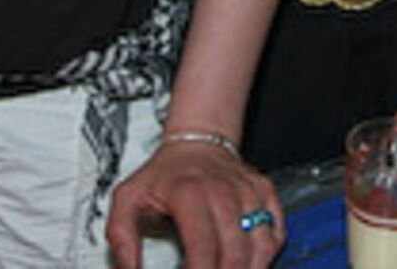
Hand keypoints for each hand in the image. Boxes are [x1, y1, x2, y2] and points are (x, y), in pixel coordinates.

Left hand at [106, 137, 282, 268]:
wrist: (197, 141)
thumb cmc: (164, 174)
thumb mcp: (127, 199)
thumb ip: (121, 238)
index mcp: (189, 194)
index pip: (204, 251)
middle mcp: (224, 192)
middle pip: (234, 256)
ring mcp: (249, 192)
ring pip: (260, 248)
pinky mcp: (265, 193)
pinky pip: (275, 234)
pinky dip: (265, 257)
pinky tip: (247, 265)